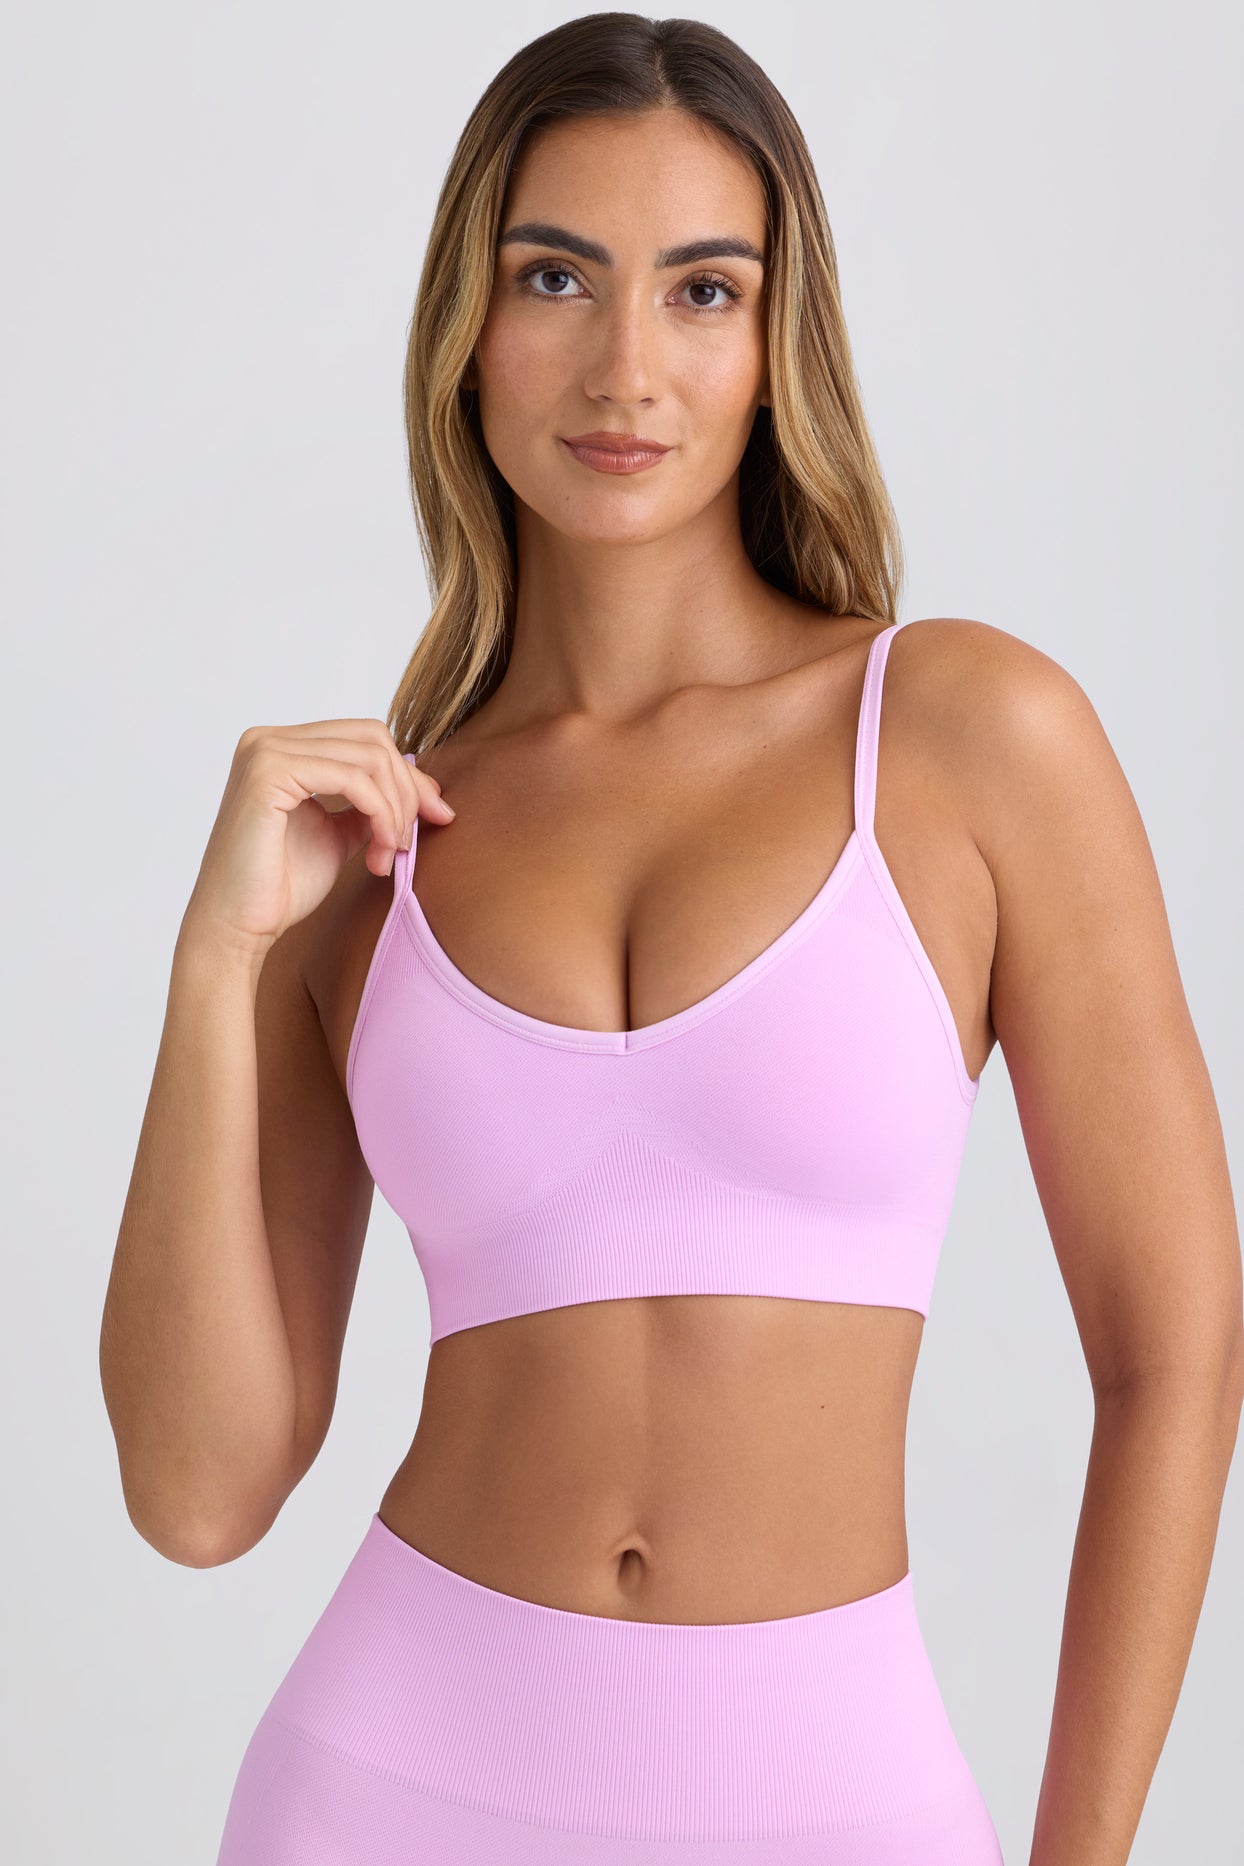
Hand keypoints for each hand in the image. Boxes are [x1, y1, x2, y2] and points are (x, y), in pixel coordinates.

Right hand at [179, 720, 454, 959]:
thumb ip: (369, 803)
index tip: (437, 816)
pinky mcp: (269, 773)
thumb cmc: (280, 887)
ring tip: (387, 854)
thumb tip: (423, 787)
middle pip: (373, 739)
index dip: (408, 775)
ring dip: (394, 809)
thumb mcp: (340, 834)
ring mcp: (266, 751)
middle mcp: (269, 739)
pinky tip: (376, 853)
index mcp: (282, 747)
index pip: (366, 738)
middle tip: (408, 842)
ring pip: (369, 757)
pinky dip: (379, 813)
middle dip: (407, 790)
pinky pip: (353, 779)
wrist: (237, 926)